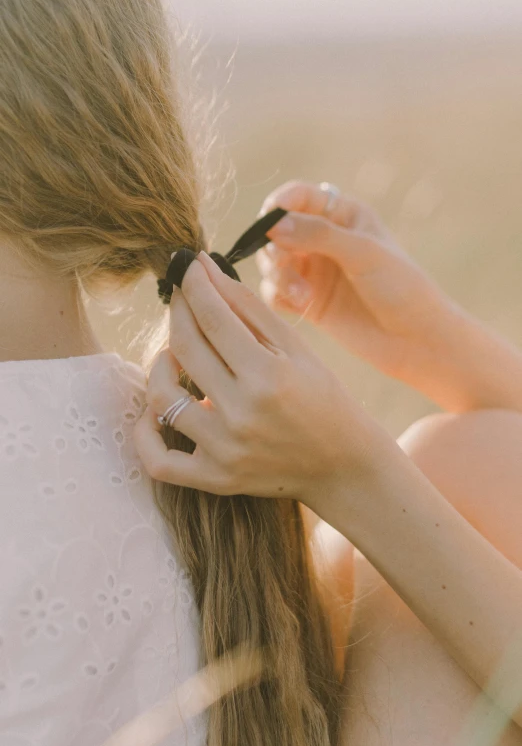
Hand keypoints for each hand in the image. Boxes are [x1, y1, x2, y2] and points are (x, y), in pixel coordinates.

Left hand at [134, 251, 385, 506]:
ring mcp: (225, 451)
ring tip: (176, 353)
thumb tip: (206, 269)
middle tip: (182, 297)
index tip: (188, 266)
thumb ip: (249, 307)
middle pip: (184, 348)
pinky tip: (156, 409)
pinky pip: (158, 460)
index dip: (194, 284)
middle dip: (178, 310)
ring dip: (159, 365)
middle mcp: (243, 414)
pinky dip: (145, 432)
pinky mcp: (214, 479)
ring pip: (161, 398)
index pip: (214, 318)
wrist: (343, 465)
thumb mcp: (297, 349)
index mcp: (269, 377)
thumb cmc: (324, 399)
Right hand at [257, 180, 460, 382]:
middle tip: (284, 264)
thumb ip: (318, 235)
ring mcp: (314, 271)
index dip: (278, 204)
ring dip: (277, 276)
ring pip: (272, 262)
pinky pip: (275, 292)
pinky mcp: (307, 300)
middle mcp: (323, 239)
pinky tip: (303, 306)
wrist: (416, 339)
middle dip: (274, 246)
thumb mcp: (363, 252)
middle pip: (276, 231)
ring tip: (302, 295)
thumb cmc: (400, 287)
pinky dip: (279, 297)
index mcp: (342, 214)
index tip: (269, 221)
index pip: (298, 196)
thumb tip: (272, 224)